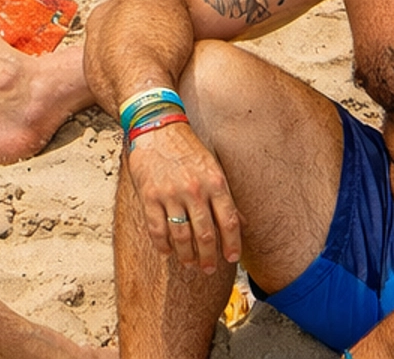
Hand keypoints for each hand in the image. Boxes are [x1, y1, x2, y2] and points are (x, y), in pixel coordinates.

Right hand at [125, 121, 240, 274]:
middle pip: (205, 235)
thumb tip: (243, 224)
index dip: (232, 244)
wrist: (156, 125)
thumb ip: (226, 197)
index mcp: (214, 182)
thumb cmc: (188, 148)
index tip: (231, 258)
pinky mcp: (150, 195)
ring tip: (189, 263)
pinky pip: (157, 229)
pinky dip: (162, 245)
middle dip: (208, 257)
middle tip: (208, 269)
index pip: (229, 222)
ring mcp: (171, 193)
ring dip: (186, 256)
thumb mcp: (213, 167)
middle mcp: (195, 189)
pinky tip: (166, 252)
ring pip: (181, 237)